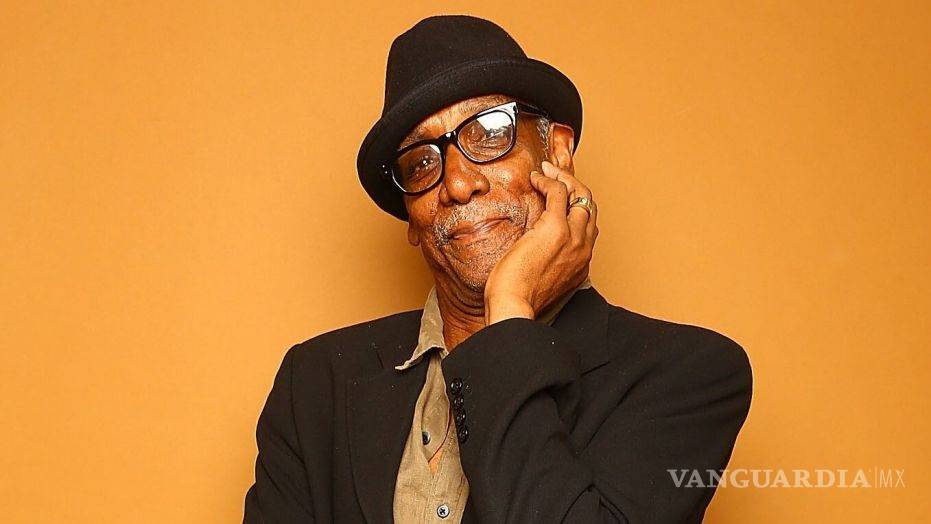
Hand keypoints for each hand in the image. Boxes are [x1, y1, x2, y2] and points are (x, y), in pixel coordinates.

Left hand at [484, 160, 598, 324]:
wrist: (514, 307)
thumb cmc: (519, 298)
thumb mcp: (541, 279)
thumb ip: (547, 262)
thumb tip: (533, 248)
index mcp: (581, 263)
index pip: (587, 226)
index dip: (576, 206)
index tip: (561, 197)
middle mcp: (584, 249)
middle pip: (589, 207)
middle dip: (574, 187)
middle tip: (555, 176)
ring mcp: (573, 238)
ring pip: (580, 196)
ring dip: (564, 179)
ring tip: (547, 172)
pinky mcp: (555, 229)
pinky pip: (559, 193)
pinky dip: (549, 181)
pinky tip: (537, 178)